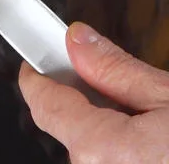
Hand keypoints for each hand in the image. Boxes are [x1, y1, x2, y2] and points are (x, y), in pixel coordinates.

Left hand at [19, 22, 168, 163]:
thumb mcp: (168, 96)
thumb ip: (116, 69)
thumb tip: (77, 39)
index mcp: (100, 147)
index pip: (43, 102)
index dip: (36, 74)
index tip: (35, 57)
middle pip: (68, 124)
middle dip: (83, 98)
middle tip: (112, 81)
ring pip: (91, 146)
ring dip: (105, 125)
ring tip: (147, 114)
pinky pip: (109, 161)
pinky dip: (121, 147)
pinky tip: (151, 139)